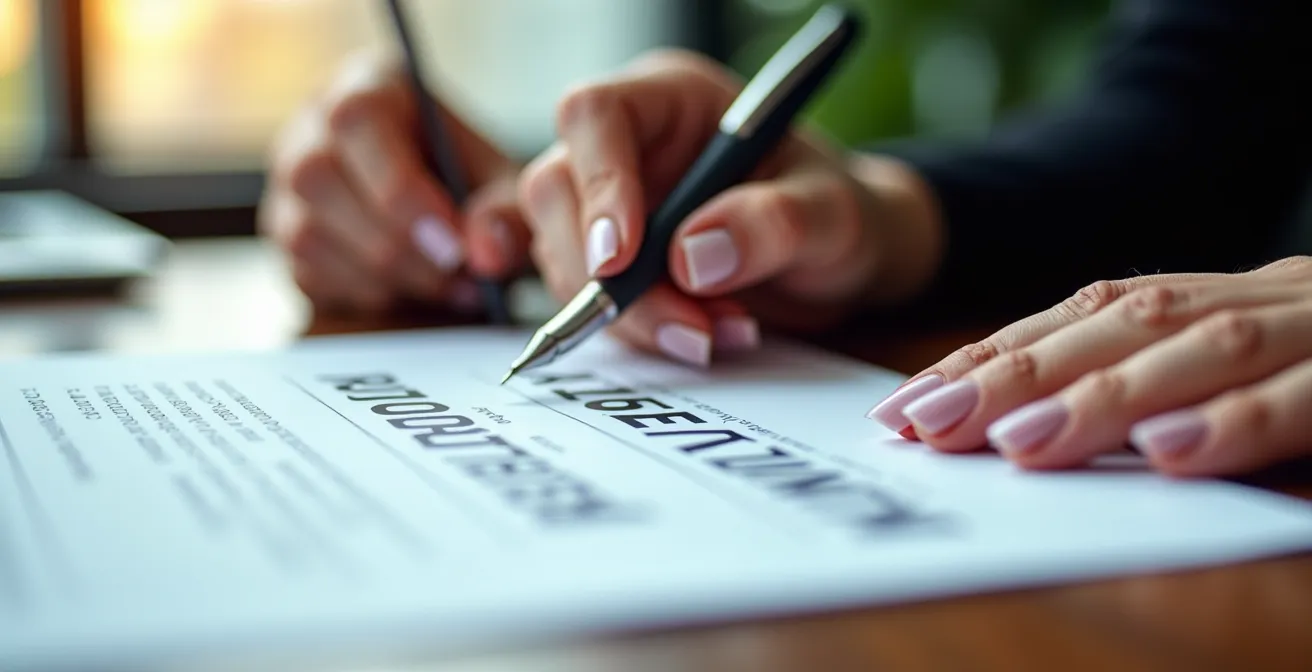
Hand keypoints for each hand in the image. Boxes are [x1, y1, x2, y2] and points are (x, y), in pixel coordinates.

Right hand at [259, 52, 530, 312]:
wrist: (443, 200)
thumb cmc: (467, 177)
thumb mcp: (502, 183)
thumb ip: (506, 213)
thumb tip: (486, 254)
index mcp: (368, 87)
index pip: (357, 121)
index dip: (402, 190)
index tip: (455, 244)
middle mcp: (311, 127)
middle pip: (319, 179)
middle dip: (396, 246)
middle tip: (458, 278)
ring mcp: (287, 184)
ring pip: (306, 235)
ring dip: (383, 276)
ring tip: (445, 287)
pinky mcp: (283, 236)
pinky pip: (305, 274)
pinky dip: (364, 294)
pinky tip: (411, 291)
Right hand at [518, 50, 942, 365]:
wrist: (842, 262)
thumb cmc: (843, 214)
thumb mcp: (835, 216)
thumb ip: (775, 224)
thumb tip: (691, 257)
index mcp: (673, 99)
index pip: (597, 115)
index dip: (598, 183)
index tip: (623, 259)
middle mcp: (626, 145)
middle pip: (559, 193)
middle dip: (615, 279)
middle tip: (694, 328)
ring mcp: (608, 205)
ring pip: (565, 258)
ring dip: (635, 315)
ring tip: (722, 332)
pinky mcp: (606, 262)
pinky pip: (585, 301)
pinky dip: (637, 333)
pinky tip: (702, 335)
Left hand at [867, 257, 1311, 476]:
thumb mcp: (1246, 384)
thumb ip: (1168, 399)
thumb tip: (1022, 436)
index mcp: (1230, 300)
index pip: (1089, 315)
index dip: (994, 352)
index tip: (908, 404)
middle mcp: (1276, 297)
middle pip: (1126, 321)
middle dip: (1016, 371)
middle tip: (928, 424)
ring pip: (1212, 344)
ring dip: (1107, 394)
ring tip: (1020, 439)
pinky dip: (1246, 420)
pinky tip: (1175, 451)